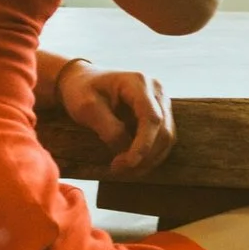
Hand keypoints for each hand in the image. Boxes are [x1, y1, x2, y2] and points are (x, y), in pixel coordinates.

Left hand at [56, 59, 172, 177]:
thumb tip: (127, 152)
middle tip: (118, 169)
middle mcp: (156, 89)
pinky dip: (150, 153)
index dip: (144, 144)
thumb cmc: (81, 90)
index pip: (151, 118)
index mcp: (138, 82)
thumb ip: (108, 128)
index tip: (128, 164)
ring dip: (149, 158)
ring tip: (124, 168)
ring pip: (167, 136)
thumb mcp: (87, 108)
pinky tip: (132, 161)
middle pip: (163, 130)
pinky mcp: (160, 111)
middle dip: (145, 156)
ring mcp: (161, 100)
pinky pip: (162, 137)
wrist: (82, 80)